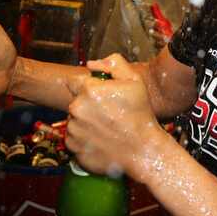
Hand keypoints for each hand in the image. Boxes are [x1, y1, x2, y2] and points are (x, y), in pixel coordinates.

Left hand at [65, 54, 164, 179]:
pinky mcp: (73, 147)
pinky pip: (74, 138)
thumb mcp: (135, 82)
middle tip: (108, 114)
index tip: (99, 95)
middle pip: (76, 102)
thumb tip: (92, 64)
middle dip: (88, 105)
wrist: (143, 151)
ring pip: (75, 120)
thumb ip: (114, 64)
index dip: (87, 87)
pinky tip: (102, 140)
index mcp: (89, 91)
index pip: (74, 82)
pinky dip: (84, 139)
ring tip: (107, 129)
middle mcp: (77, 109)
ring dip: (86, 122)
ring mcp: (74, 130)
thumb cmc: (141, 115)